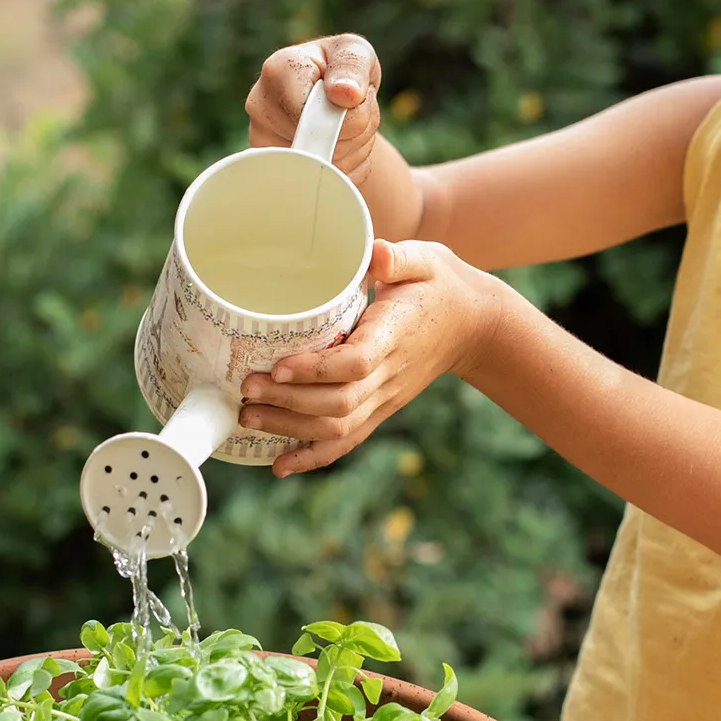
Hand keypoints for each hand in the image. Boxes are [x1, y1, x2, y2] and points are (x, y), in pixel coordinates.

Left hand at [238, 239, 503, 476]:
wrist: (474, 326)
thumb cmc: (440, 286)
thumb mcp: (425, 260)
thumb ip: (398, 258)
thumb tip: (376, 254)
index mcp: (394, 336)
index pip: (355, 364)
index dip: (315, 370)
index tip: (278, 365)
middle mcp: (389, 375)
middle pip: (339, 404)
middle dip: (288, 402)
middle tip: (247, 389)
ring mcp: (385, 398)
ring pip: (338, 429)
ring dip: (291, 430)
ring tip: (249, 417)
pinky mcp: (380, 409)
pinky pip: (346, 441)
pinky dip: (312, 457)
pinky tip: (280, 466)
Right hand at [245, 33, 382, 185]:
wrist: (336, 99)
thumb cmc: (344, 70)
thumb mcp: (356, 52)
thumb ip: (353, 65)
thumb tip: (345, 94)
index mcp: (277, 70)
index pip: (311, 113)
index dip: (344, 116)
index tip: (352, 100)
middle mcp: (259, 107)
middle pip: (321, 143)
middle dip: (352, 132)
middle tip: (349, 110)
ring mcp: (263, 144)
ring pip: (327, 167)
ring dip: (352, 151)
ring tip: (343, 127)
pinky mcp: (275, 172)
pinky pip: (326, 185)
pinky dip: (345, 171)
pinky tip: (337, 147)